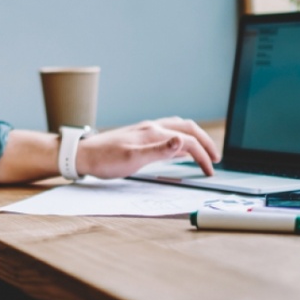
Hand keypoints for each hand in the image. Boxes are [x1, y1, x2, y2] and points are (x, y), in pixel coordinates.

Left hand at [74, 117, 220, 178]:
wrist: (82, 155)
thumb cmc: (105, 160)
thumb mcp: (133, 159)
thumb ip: (159, 151)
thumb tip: (183, 142)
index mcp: (153, 132)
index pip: (188, 141)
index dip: (203, 156)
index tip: (210, 172)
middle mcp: (152, 127)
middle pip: (188, 128)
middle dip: (206, 142)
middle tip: (216, 159)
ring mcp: (146, 130)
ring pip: (179, 128)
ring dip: (195, 138)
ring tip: (204, 152)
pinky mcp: (140, 136)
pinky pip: (168, 133)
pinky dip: (180, 140)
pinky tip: (180, 150)